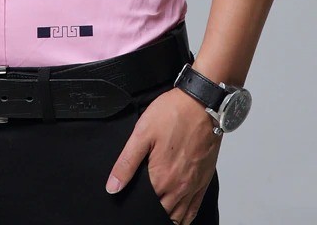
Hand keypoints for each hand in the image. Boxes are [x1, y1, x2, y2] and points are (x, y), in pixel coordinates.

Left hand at [105, 87, 221, 224]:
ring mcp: (193, 185)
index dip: (136, 204)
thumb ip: (126, 163)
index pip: (145, 207)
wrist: (201, 103)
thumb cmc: (172, 114)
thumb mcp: (142, 133)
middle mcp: (179, 188)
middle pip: (162, 213)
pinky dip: (184, 216)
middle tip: (140, 203)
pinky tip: (176, 212)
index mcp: (162, 179)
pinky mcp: (203, 180)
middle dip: (150, 210)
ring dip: (166, 214)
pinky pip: (193, 209)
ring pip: (178, 216)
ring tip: (155, 208)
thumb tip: (112, 187)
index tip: (130, 200)